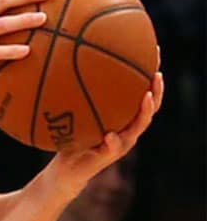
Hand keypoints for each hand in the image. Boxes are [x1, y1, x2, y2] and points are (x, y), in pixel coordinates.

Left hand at [47, 71, 162, 195]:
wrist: (66, 169)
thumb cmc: (70, 136)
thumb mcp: (72, 112)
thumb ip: (74, 93)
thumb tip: (64, 59)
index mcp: (123, 118)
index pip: (142, 93)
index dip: (150, 75)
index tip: (155, 52)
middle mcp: (127, 130)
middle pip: (149, 109)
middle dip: (156, 91)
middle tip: (157, 73)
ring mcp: (120, 144)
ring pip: (138, 127)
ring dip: (145, 112)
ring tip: (147, 97)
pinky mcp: (106, 158)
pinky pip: (112, 149)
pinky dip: (113, 141)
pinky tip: (111, 134)